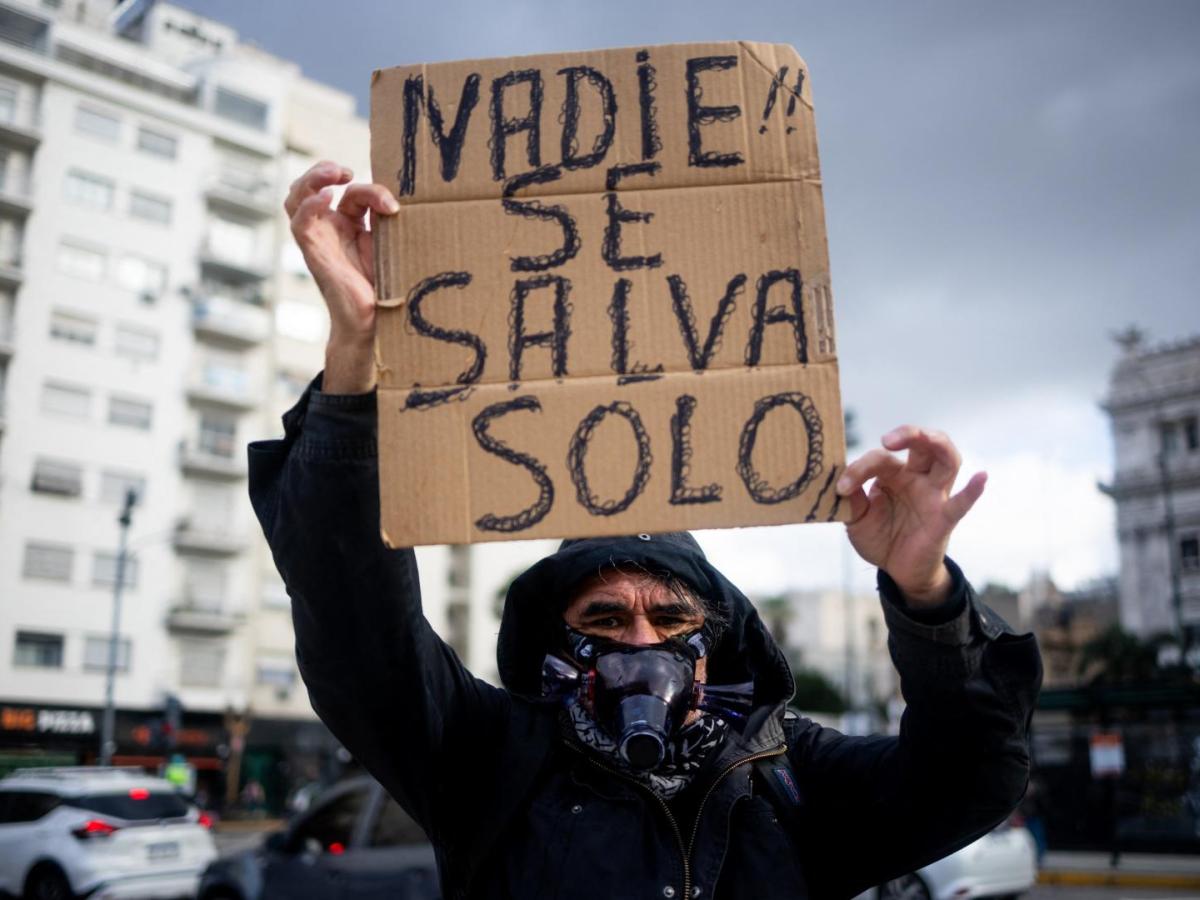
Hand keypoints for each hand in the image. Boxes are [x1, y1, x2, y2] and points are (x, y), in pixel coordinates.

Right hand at [285, 160, 399, 392]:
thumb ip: (389, 222)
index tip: (393, 204)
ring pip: (297, 198)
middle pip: (312, 187)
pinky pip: (300, 222)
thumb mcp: (391, 246)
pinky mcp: (314, 253)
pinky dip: (310, 205)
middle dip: (324, 171)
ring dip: (311, 179)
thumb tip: (403, 199)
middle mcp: (330, 230)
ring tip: (334, 174)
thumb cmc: (387, 288)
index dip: (372, 191)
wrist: (376, 324)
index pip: (352, 194)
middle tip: (344, 169)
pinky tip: (327, 196)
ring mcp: (319, 240)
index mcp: (349, 226)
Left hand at [835, 426, 985, 607]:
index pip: (880, 459)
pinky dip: (972, 491)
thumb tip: (839, 483)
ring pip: (947, 461)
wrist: (896, 570)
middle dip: (910, 433)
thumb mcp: (857, 519)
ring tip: (925, 436)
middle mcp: (917, 479)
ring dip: (938, 445)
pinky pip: (961, 503)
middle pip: (924, 445)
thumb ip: (851, 500)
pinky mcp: (944, 519)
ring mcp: (933, 496)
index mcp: (894, 474)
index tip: (841, 488)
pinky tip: (981, 476)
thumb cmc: (879, 537)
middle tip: (887, 440)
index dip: (859, 470)